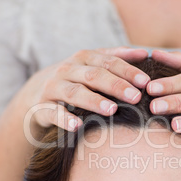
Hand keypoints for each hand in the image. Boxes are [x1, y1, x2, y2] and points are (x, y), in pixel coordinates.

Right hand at [21, 47, 150, 131]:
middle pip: (94, 75)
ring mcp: (54, 87)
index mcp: (84, 58)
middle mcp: (68, 70)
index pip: (109, 62)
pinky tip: (77, 126)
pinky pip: (53, 113)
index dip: (128, 71)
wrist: (35, 93)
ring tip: (112, 110)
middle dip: (116, 85)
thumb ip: (117, 57)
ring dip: (94, 100)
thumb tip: (144, 53)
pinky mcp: (42, 107)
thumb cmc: (75, 79)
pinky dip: (65, 119)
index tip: (146, 82)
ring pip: (75, 92)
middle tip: (136, 97)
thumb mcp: (92, 64)